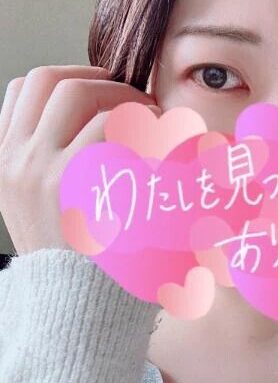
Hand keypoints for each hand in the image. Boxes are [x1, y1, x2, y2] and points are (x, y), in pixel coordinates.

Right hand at [0, 66, 158, 254]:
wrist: (74, 304)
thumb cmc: (76, 258)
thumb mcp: (43, 209)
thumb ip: (54, 164)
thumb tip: (100, 122)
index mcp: (6, 161)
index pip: (23, 90)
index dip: (68, 77)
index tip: (103, 91)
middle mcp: (14, 160)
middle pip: (49, 80)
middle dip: (100, 81)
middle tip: (136, 100)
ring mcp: (37, 168)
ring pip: (76, 92)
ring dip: (121, 96)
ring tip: (151, 119)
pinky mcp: (68, 180)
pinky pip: (105, 125)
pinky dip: (136, 125)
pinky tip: (158, 143)